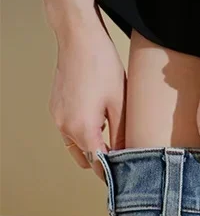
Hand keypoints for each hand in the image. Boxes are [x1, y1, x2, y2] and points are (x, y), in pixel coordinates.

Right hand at [50, 29, 125, 181]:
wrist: (78, 37)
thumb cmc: (102, 66)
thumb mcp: (120, 105)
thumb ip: (122, 137)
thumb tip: (127, 158)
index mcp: (83, 129)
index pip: (99, 165)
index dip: (113, 173)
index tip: (126, 177)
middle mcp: (66, 127)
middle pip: (87, 160)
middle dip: (104, 161)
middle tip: (124, 158)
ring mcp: (58, 118)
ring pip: (77, 148)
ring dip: (93, 148)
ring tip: (113, 138)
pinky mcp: (56, 109)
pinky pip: (70, 132)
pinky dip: (83, 135)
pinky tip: (99, 123)